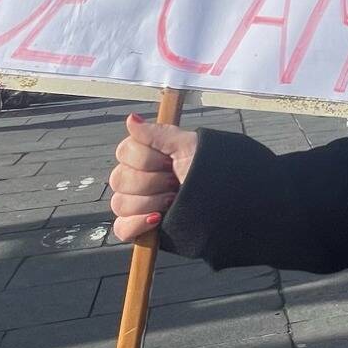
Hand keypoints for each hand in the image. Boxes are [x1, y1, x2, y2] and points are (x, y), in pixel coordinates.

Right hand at [108, 113, 199, 243]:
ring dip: (150, 202)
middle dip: (152, 181)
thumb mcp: (188, 148)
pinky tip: (157, 218)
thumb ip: (157, 134)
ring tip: (174, 200)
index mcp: (147, 158)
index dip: (146, 158)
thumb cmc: (212, 171)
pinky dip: (137, 224)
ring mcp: (138, 205)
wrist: (228, 201)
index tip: (169, 161)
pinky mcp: (141, 229)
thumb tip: (132, 119)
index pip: (123, 153)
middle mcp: (139, 180)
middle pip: (119, 179)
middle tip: (175, 182)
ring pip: (120, 203)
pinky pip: (122, 229)